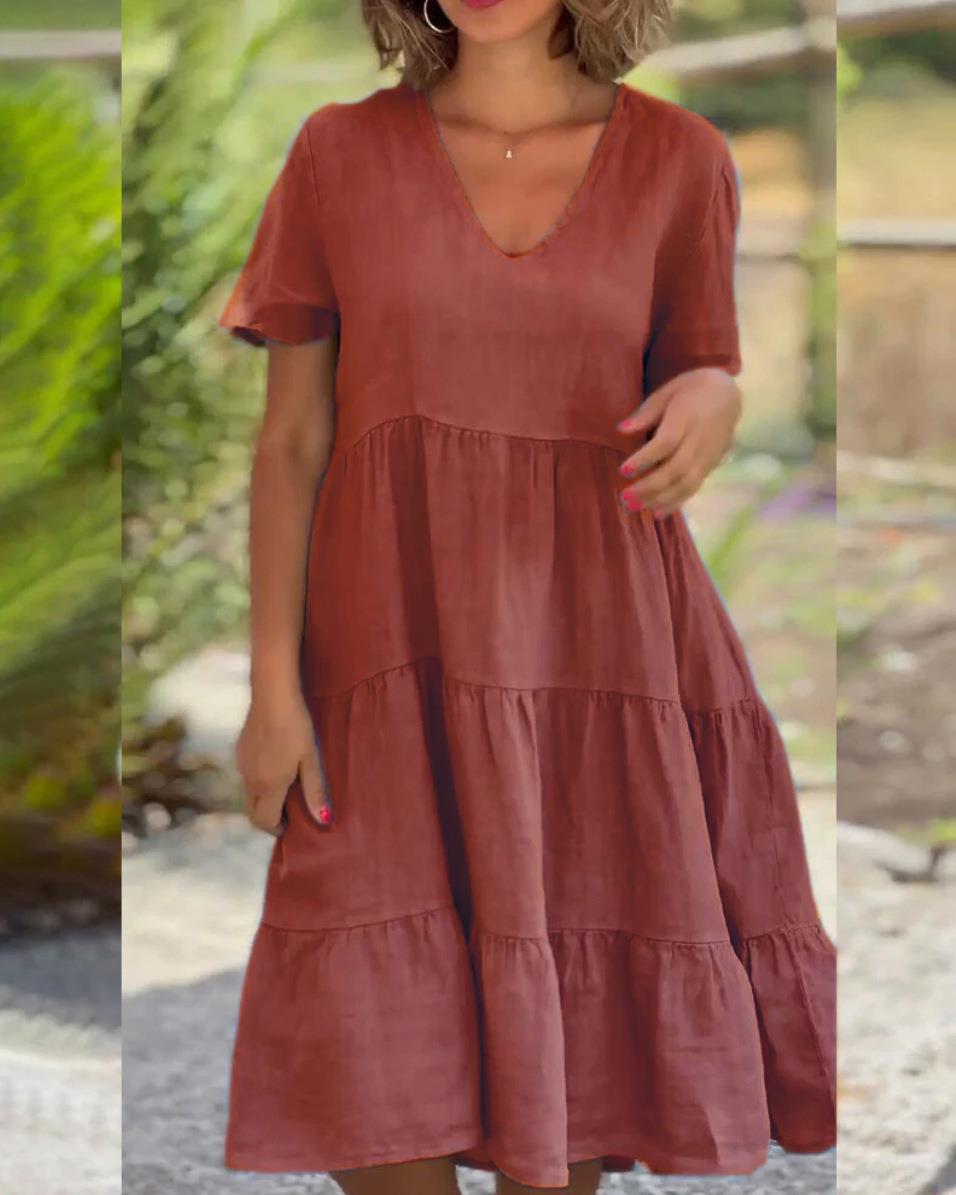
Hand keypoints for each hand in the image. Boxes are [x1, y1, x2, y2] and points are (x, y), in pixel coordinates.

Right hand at [234, 690, 331, 835]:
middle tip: (288, 812)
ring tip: (285, 786)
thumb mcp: (311, 760)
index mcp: (269, 786)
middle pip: (253, 812)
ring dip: (263, 799)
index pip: (264, 822)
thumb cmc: (297, 728)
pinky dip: (258, 781)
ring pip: (248, 794)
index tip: (290, 826)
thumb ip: (315, 792)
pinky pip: (246, 776)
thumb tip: (323, 821)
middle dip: (267, 818)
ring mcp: (241, 764)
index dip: (276, 829)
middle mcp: (250, 780)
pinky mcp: (239, 750)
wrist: (273, 695)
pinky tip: (274, 763)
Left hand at [615, 368, 741, 517]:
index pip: (666, 442)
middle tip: (624, 498)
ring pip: (687, 483)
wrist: (727, 393)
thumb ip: (646, 412)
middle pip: (676, 468)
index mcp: (687, 416)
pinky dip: (676, 502)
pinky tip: (657, 513)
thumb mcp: (668, 391)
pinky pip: (694, 488)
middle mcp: (701, 438)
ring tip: (635, 508)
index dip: (645, 459)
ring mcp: (709, 455)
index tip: (623, 471)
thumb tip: (621, 429)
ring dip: (660, 499)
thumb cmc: (690, 390)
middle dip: (650, 487)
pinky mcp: (711, 466)